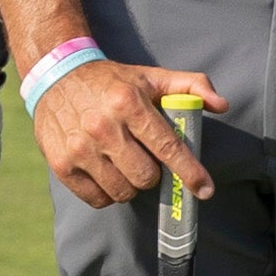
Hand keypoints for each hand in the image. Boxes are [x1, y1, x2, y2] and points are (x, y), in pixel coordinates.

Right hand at [34, 56, 214, 211]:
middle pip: (146, 176)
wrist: (54, 75)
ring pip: (123, 191)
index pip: (167, 146)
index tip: (205, 190)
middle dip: (153, 174)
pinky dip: (108, 193)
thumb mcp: (150, 77)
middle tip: (145, 160)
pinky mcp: (62, 166)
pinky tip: (105, 172)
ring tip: (124, 165)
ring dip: (130, 185)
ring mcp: (79, 148)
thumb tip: (222, 105)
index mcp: (128, 102)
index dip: (190, 172)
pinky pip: (98, 199)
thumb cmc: (111, 81)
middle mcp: (102, 126)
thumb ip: (190, 86)